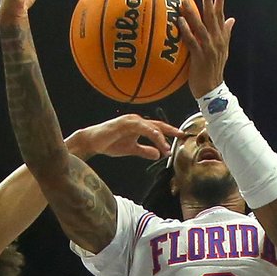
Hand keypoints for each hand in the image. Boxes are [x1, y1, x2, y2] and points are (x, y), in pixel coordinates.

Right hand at [66, 114, 185, 162]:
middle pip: (158, 125)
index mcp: (139, 126)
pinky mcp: (125, 123)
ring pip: (151, 127)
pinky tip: (157, 140)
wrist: (93, 142)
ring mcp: (131, 120)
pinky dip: (151, 134)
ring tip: (168, 149)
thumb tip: (158, 154)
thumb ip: (145, 151)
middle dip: (172, 131)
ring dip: (161, 137)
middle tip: (183, 137)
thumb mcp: (132, 149)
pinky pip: (142, 127)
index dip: (171, 132)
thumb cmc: (110, 143)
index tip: (182, 136)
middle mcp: (137, 120)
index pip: (158, 128)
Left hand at [178, 0, 233, 97]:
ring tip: (184, 1)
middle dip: (209, 0)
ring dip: (192, 14)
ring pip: (201, 27)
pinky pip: (192, 41)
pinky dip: (186, 30)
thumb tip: (231, 19)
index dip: (220, 0)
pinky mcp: (199, 57)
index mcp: (222, 38)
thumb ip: (226, 33)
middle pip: (213, 17)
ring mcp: (208, 49)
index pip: (221, 15)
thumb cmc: (214, 69)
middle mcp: (217, 41)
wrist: (212, 89)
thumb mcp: (223, 50)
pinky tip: (179, 21)